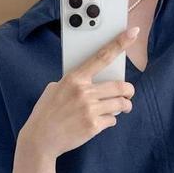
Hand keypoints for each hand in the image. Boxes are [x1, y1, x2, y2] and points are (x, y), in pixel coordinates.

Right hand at [19, 26, 140, 157]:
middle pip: (121, 86)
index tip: (133, 33)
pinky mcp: (93, 126)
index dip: (120, 43)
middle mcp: (84, 92)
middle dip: (128, 91)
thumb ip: (74, 82)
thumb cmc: (46, 113)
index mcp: (74, 78)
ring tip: (122, 108)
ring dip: (125, 106)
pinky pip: (113, 120)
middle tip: (128, 94)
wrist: (40, 139)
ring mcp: (89, 109)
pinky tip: (101, 121)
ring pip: (121, 104)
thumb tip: (91, 80)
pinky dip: (111, 120)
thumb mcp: (54, 89)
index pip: (102, 56)